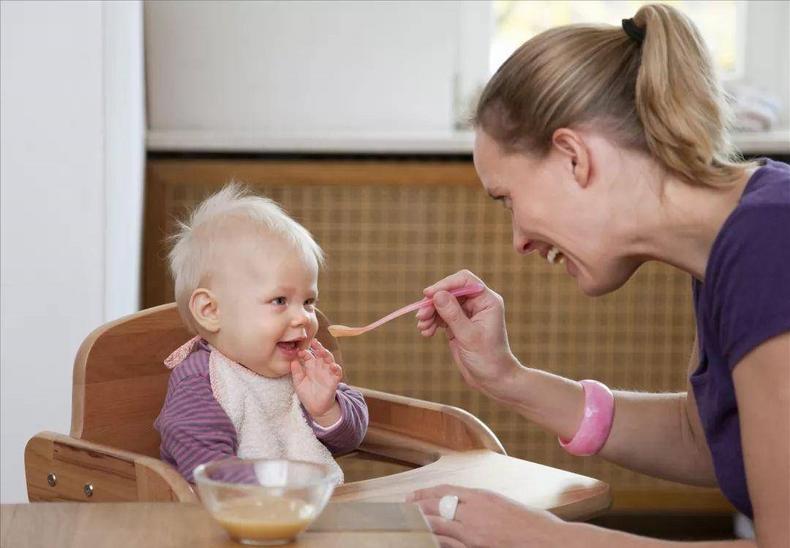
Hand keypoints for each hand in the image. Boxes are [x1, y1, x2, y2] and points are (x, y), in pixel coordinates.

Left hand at [291, 339, 342, 420]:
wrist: (315, 407)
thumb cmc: (307, 393)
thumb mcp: (298, 382)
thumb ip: (296, 372)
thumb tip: (292, 360)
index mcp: (311, 366)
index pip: (308, 355)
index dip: (304, 352)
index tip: (299, 351)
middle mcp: (320, 367)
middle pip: (320, 354)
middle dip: (318, 347)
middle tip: (313, 342)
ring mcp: (327, 373)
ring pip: (330, 360)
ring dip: (327, 354)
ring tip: (322, 351)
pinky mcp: (334, 381)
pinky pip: (337, 373)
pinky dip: (337, 368)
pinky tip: (333, 366)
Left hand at [409, 485, 568, 547]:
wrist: (551, 541)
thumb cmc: (534, 524)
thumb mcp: (505, 505)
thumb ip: (484, 504)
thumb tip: (468, 506)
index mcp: (483, 496)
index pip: (446, 490)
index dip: (426, 492)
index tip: (414, 495)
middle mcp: (476, 510)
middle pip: (437, 505)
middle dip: (418, 506)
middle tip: (404, 507)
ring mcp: (475, 531)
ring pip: (439, 524)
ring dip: (423, 522)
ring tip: (409, 522)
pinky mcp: (478, 547)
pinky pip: (450, 543)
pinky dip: (437, 540)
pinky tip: (428, 539)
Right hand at [416, 270, 520, 399]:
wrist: (492, 380)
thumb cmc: (487, 358)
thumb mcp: (468, 336)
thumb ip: (453, 314)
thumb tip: (437, 294)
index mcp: (487, 301)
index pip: (464, 280)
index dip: (445, 284)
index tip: (428, 294)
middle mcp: (477, 304)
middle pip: (450, 291)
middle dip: (434, 302)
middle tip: (421, 316)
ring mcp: (467, 314)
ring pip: (443, 304)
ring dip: (430, 313)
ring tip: (423, 327)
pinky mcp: (458, 324)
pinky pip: (441, 316)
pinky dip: (431, 322)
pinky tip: (426, 332)